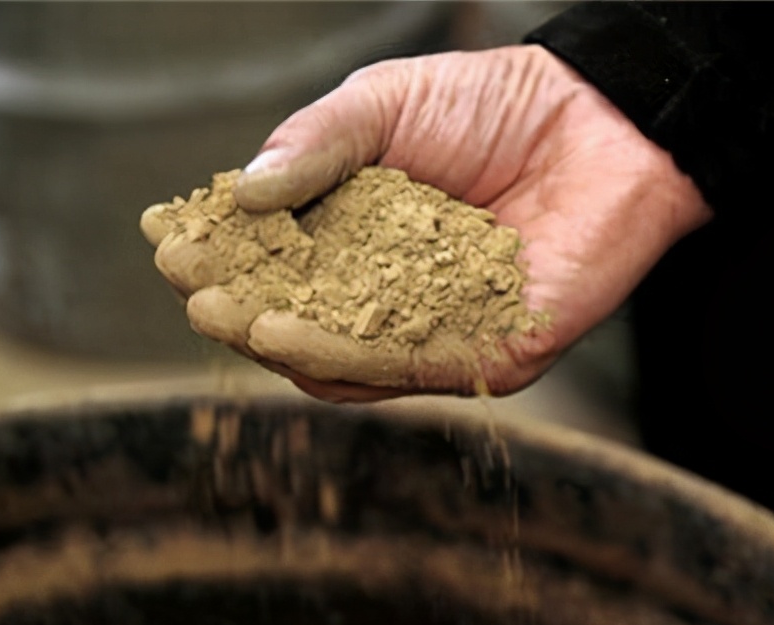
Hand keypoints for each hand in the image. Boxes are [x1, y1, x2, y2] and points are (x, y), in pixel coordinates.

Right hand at [168, 45, 712, 401]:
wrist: (601, 118)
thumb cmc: (496, 106)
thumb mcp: (385, 106)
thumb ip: (317, 145)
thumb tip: (242, 195)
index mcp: (359, 243)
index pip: (280, 265)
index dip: (225, 257)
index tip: (172, 243)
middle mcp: (392, 300)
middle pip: (301, 323)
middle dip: (239, 309)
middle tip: (191, 292)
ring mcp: (437, 335)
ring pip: (342, 361)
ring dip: (277, 342)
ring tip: (228, 317)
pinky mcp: (487, 356)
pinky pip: (405, 369)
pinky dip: (342, 356)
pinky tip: (290, 334)